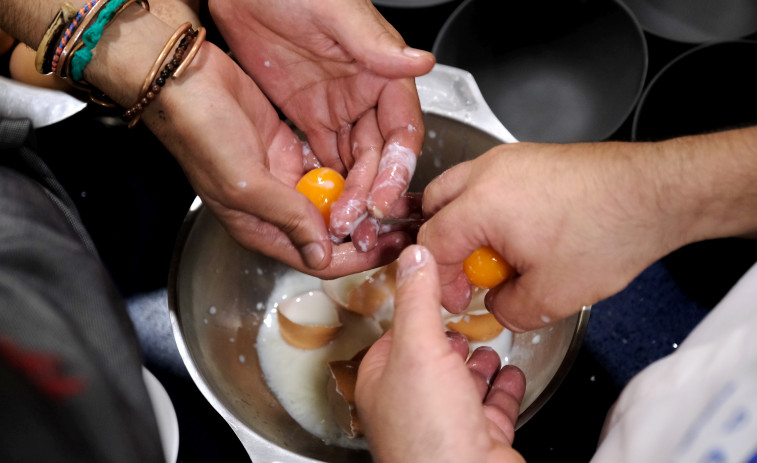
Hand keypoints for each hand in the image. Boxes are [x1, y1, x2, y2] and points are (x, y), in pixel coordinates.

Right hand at [88, 7, 409, 276]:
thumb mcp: (245, 182)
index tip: (386, 250)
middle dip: (364, 234)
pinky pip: (326, 171)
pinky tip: (374, 173)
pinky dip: (349, 175)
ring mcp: (283, 179)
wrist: (187, 79)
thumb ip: (287, 217)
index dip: (353, 258)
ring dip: (359, 206)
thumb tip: (321, 253)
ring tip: (393, 204)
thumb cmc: (200, 131)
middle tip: (399, 228)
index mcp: (259, 227)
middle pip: (328, 234)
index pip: (315, 258)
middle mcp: (273, 208)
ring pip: (331, 203)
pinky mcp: (288, 151)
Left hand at [356, 245, 525, 462]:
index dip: (413, 312)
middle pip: (430, 362)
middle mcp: (411, 407)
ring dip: (476, 363)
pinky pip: (493, 408)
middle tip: (463, 316)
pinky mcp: (481, 440)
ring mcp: (447, 425)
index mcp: (383, 384)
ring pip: (462, 385)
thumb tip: (414, 255)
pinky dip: (503, 389)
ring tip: (489, 342)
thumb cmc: (430, 430)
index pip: (394, 337)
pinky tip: (512, 374)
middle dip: (449, 339)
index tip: (431, 290)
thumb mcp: (419, 348)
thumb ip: (419, 299)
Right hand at [418, 141, 685, 330]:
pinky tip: (522, 233)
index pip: (432, 242)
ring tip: (496, 253)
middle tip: (469, 273)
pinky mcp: (532, 157)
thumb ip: (508, 310)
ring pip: (461, 189)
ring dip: (465, 224)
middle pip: (434, 206)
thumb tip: (499, 305)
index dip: (440, 279)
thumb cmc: (609, 232)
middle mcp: (488, 172)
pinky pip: (490, 182)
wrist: (657, 193)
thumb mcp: (552, 297)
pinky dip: (490, 208)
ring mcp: (510, 159)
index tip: (460, 298)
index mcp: (481, 204)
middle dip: (443, 245)